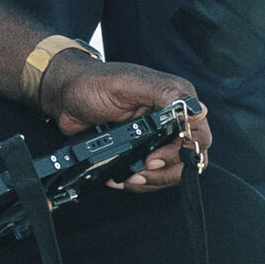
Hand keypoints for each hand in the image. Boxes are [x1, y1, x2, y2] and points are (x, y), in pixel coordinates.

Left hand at [38, 52, 210, 190]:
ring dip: (152, 180)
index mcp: (175, 97)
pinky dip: (139, 181)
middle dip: (165, 171)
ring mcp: (157, 136)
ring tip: (129, 178)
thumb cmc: (94, 82)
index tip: (155, 158)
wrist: (66, 94)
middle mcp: (171, 118)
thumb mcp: (129, 83)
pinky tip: (122, 178)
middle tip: (140, 172)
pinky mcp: (142, 149)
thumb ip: (164, 94)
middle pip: (189, 157)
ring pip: (172, 170)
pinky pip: (152, 174)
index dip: (181, 151)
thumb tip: (198, 109)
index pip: (198, 133)